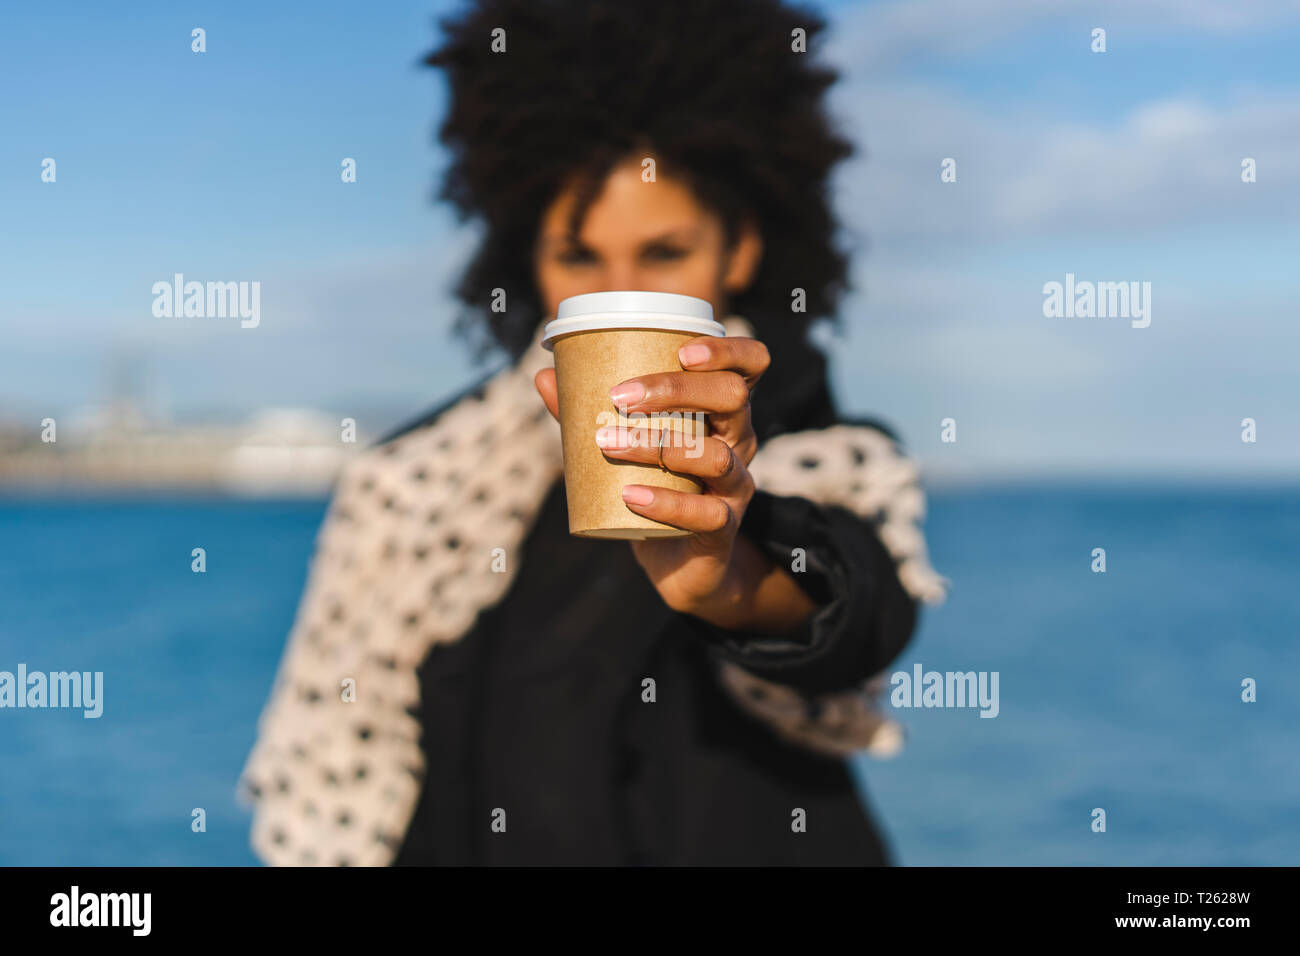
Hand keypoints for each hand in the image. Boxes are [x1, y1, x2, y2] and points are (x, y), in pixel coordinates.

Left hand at [535, 335, 815, 632]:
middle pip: (732, 397)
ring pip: (715, 455)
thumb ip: (588, 413)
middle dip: (677, 389)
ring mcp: (736, 486)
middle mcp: (739, 442)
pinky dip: (666, 504)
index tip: (681, 350)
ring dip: (658, 445)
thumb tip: (544, 376)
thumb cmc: (655, 488)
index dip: (725, 350)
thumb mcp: (627, 446)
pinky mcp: (724, 528)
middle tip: (621, 395)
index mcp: (722, 412)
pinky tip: (630, 497)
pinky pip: (706, 513)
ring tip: (609, 445)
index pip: (749, 365)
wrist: (678, 564)